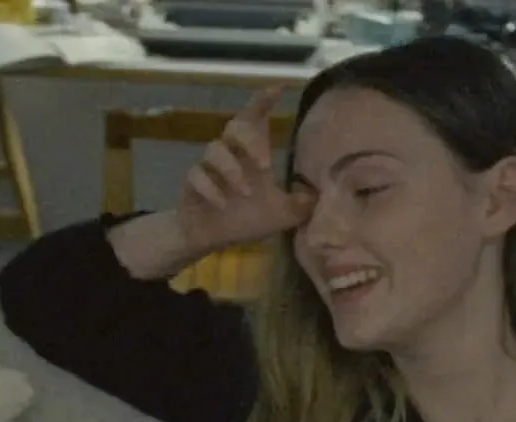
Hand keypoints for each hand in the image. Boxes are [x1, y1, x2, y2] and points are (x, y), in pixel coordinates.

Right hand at [174, 86, 314, 255]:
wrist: (212, 237)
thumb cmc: (246, 219)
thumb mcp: (281, 214)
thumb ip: (301, 204)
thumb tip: (324, 196)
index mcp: (252, 155)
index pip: (256, 120)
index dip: (263, 102)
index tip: (278, 89)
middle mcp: (230, 154)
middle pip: (234, 126)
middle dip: (250, 140)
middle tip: (264, 164)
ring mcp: (208, 167)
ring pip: (214, 150)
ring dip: (231, 169)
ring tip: (246, 192)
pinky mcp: (191, 183)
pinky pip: (196, 175)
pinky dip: (210, 188)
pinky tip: (222, 204)